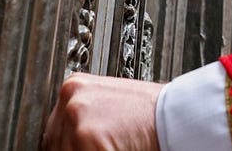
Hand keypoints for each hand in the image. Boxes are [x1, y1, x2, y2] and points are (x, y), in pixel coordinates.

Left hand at [43, 73, 166, 150]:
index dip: (69, 145)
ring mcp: (77, 117)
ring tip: (112, 147)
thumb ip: (85, 119)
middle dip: (75, 150)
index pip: (55, 131)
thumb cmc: (149, 115)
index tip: (79, 147)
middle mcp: (71, 98)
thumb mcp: (108, 107)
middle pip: (56, 143)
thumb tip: (69, 143)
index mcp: (74, 87)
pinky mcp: (87, 137)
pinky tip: (116, 149)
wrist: (176, 115)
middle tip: (101, 147)